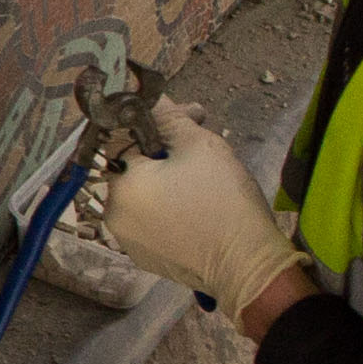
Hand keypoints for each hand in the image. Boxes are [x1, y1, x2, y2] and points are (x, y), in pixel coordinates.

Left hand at [98, 103, 307, 318]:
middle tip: (205, 133)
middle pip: (137, 165)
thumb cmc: (223, 201)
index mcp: (120, 186)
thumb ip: (169, 116)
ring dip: (170, 173)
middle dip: (168, 145)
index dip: (160, 121)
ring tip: (207, 165)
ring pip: (146, 191)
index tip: (191, 115)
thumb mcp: (199, 146)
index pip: (128, 137)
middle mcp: (114, 215)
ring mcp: (129, 240)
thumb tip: (151, 97)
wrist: (248, 266)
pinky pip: (153, 218)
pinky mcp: (148, 257)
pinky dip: (170, 203)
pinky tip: (199, 197)